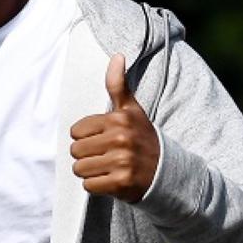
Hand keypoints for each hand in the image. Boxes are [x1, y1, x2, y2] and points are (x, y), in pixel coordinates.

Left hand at [70, 53, 160, 202]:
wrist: (167, 172)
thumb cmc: (142, 139)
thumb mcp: (132, 110)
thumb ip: (118, 85)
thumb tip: (117, 55)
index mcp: (119, 119)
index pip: (76, 131)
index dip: (85, 138)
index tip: (102, 140)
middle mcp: (121, 139)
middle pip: (75, 151)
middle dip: (86, 156)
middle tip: (105, 156)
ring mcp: (122, 162)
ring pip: (80, 169)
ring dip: (90, 172)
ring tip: (108, 168)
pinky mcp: (122, 183)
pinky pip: (89, 186)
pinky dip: (96, 186)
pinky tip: (111, 180)